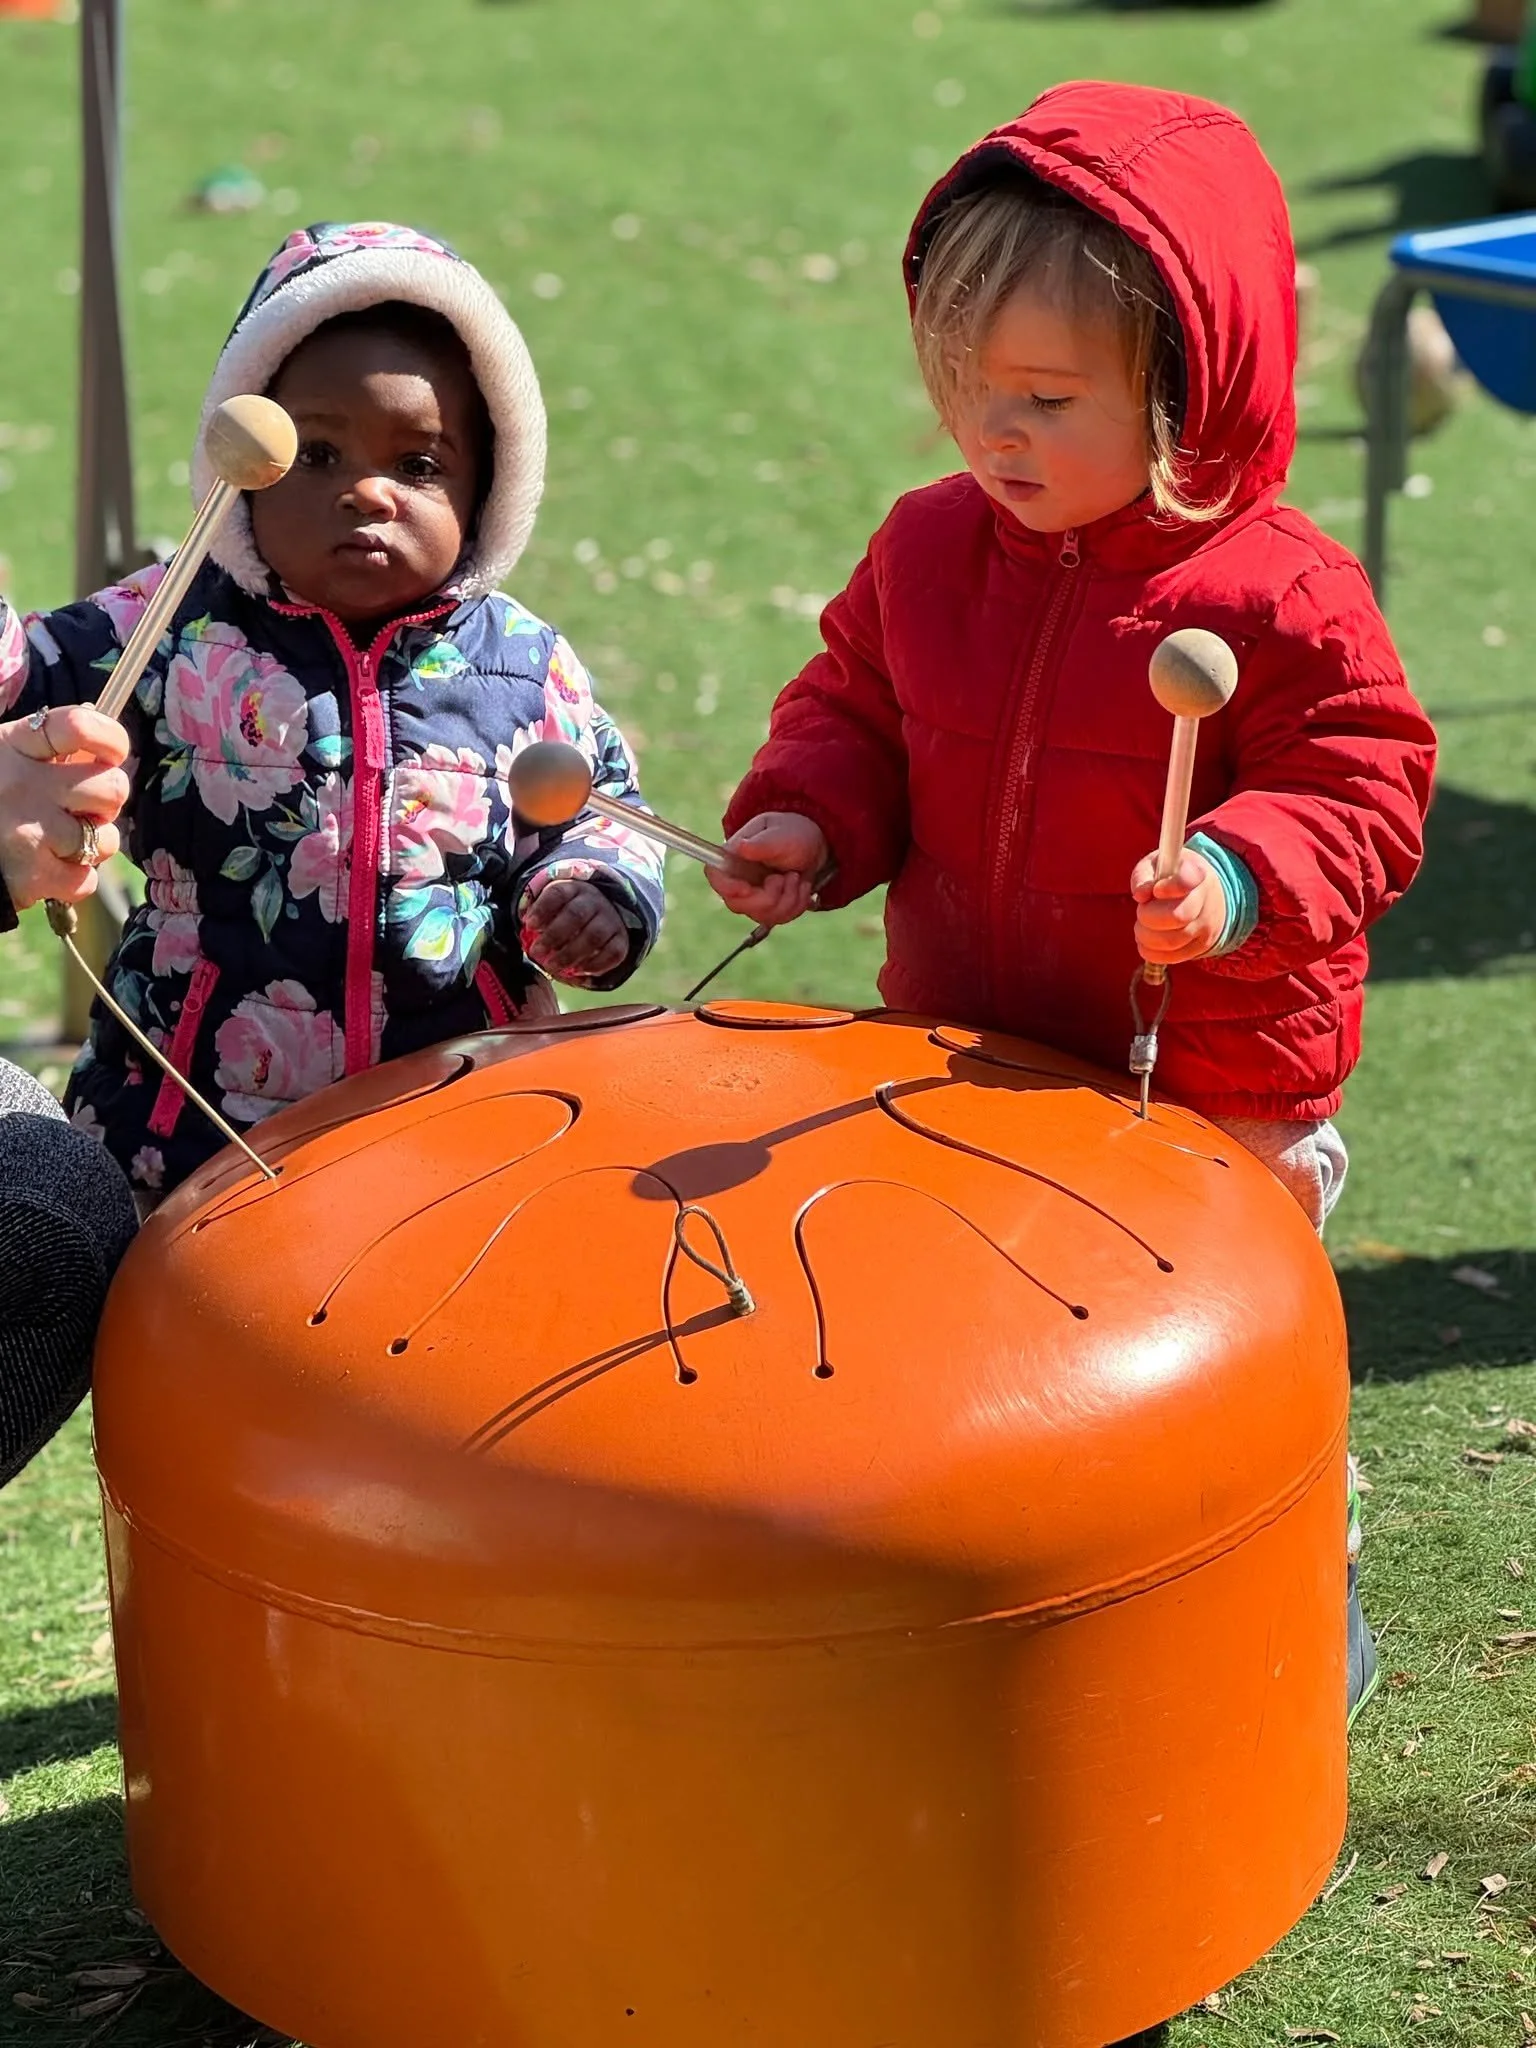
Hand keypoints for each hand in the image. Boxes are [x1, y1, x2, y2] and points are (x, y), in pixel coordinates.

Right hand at [0, 706, 130, 911]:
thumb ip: (44, 744)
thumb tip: (95, 736)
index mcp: (15, 745)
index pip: (82, 726)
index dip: (112, 739)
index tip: (112, 753)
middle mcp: (24, 784)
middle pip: (111, 788)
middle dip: (107, 801)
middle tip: (82, 808)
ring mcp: (29, 831)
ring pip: (106, 839)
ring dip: (94, 844)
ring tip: (61, 841)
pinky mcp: (30, 875)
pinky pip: (85, 879)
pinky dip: (74, 880)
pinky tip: (49, 868)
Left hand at [522, 878, 629, 980]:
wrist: (606, 911)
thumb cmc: (569, 912)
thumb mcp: (555, 904)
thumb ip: (541, 914)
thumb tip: (527, 926)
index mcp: (574, 888)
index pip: (558, 893)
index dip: (543, 909)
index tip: (529, 925)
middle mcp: (595, 901)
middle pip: (575, 915)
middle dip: (553, 935)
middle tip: (536, 953)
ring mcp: (611, 919)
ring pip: (593, 936)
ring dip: (570, 954)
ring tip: (552, 966)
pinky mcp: (622, 938)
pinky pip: (613, 953)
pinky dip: (596, 964)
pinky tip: (578, 971)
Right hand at [705, 812, 827, 926]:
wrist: (813, 849)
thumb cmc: (793, 834)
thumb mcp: (781, 835)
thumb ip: (762, 844)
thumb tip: (740, 847)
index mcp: (734, 857)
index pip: (715, 876)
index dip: (726, 887)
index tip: (748, 889)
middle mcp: (738, 880)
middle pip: (737, 904)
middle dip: (769, 896)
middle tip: (786, 876)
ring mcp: (752, 898)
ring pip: (762, 915)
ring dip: (788, 898)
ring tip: (796, 877)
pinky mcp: (768, 909)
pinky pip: (779, 918)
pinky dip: (797, 904)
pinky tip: (801, 887)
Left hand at [1131, 847, 1227, 965]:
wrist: (1204, 892)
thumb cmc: (1171, 876)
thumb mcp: (1156, 864)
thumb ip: (1144, 875)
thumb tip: (1140, 895)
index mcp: (1196, 872)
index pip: (1186, 880)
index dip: (1168, 888)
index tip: (1157, 890)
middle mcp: (1207, 900)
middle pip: (1176, 917)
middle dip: (1147, 916)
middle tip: (1142, 910)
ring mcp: (1207, 926)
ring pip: (1171, 941)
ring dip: (1145, 936)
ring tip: (1142, 925)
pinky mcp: (1202, 946)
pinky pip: (1171, 957)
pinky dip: (1151, 951)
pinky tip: (1146, 940)